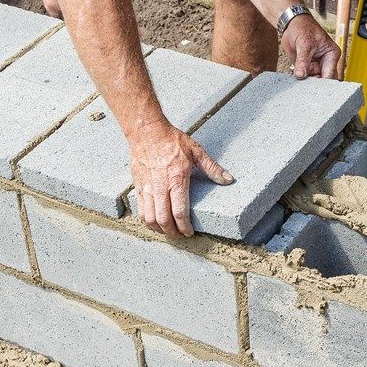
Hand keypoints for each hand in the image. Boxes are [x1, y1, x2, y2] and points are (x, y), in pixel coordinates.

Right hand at [130, 121, 232, 236]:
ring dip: (159, 229)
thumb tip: (228, 179)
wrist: (146, 131)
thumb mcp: (196, 151)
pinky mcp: (138, 187)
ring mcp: (147, 188)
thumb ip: (212, 168)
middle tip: (180, 234)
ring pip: (149, 218)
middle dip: (173, 232)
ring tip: (168, 230)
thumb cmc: (172, 140)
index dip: (185, 227)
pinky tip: (155, 222)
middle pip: (164, 219)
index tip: (190, 232)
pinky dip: (147, 221)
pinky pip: (140, 211)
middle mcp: (160, 187)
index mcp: (176, 180)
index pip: (179, 212)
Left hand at [281, 14, 342, 79]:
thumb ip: (303, 61)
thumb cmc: (303, 27)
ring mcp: (316, 66)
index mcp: (331, 54)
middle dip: (313, 83)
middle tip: (304, 83)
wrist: (291, 25)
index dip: (322, 82)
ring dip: (305, 82)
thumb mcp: (304, 43)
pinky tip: (294, 73)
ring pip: (313, 81)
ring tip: (298, 75)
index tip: (312, 85)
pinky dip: (299, 78)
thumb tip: (301, 75)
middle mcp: (325, 62)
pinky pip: (304, 78)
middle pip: (323, 80)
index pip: (330, 74)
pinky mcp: (306, 68)